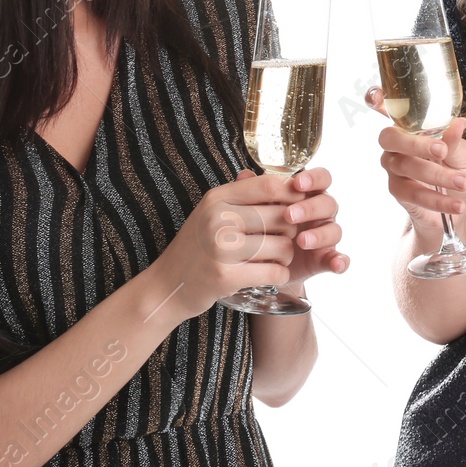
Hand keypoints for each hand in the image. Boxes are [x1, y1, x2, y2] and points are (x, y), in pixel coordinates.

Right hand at [146, 171, 304, 317]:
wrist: (167, 285)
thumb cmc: (198, 247)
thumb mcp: (213, 213)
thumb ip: (244, 196)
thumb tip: (286, 181)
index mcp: (217, 198)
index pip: (269, 185)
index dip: (292, 194)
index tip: (298, 206)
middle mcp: (218, 218)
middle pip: (281, 216)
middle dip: (291, 231)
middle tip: (282, 240)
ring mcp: (221, 247)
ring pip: (283, 246)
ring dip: (286, 256)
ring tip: (275, 259)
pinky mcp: (226, 276)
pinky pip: (275, 271)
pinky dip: (280, 274)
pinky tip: (270, 274)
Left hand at [231, 166, 347, 284]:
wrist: (265, 262)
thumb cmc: (266, 227)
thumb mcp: (260, 209)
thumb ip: (256, 191)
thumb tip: (244, 175)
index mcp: (308, 195)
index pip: (321, 179)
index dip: (313, 178)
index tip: (297, 184)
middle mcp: (321, 213)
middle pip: (327, 203)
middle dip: (309, 208)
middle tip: (289, 215)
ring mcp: (325, 235)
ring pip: (334, 230)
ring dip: (320, 235)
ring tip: (302, 241)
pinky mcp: (326, 258)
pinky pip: (340, 258)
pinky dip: (340, 261)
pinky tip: (337, 265)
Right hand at [364, 87, 465, 237]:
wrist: (458, 205)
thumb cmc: (458, 171)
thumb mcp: (462, 154)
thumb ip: (454, 141)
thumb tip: (458, 123)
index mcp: (411, 127)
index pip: (387, 109)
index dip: (377, 99)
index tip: (375, 95)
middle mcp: (396, 144)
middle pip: (390, 138)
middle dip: (415, 144)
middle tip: (442, 151)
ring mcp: (393, 167)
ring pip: (406, 167)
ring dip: (438, 176)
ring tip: (462, 182)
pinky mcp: (398, 191)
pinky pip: (415, 194)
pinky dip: (438, 200)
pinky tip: (457, 204)